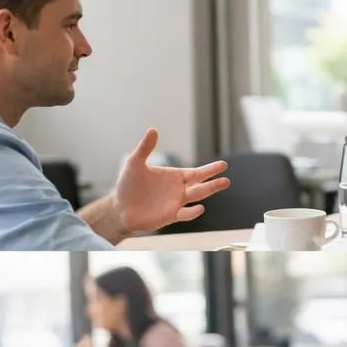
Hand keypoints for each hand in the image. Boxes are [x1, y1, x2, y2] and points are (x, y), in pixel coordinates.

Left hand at [114, 129, 230, 231]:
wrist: (120, 208)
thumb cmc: (128, 186)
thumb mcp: (135, 163)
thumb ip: (145, 148)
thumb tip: (153, 129)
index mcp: (175, 177)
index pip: (196, 173)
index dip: (210, 169)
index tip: (223, 165)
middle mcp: (179, 190)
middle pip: (201, 185)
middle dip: (214, 182)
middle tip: (226, 178)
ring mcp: (176, 204)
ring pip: (197, 197)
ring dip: (209, 191)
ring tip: (221, 185)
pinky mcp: (169, 216)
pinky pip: (184, 214)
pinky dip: (193, 212)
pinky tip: (200, 208)